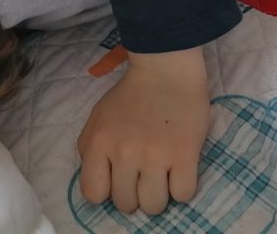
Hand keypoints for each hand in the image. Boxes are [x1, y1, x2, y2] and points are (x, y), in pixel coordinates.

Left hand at [77, 46, 208, 214]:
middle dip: (134, 193)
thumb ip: (91, 150)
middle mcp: (124, 153)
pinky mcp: (185, 155)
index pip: (93, 194)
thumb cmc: (129, 95)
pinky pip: (183, 196)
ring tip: (161, 175)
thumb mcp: (98, 119)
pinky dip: (182, 188)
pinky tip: (178, 170)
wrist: (164, 70)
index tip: (116, 180)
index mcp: (98, 143)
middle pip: (125, 203)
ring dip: (158, 194)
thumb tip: (99, 183)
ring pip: (153, 206)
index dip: (106, 190)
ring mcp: (155, 156)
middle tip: (142, 175)